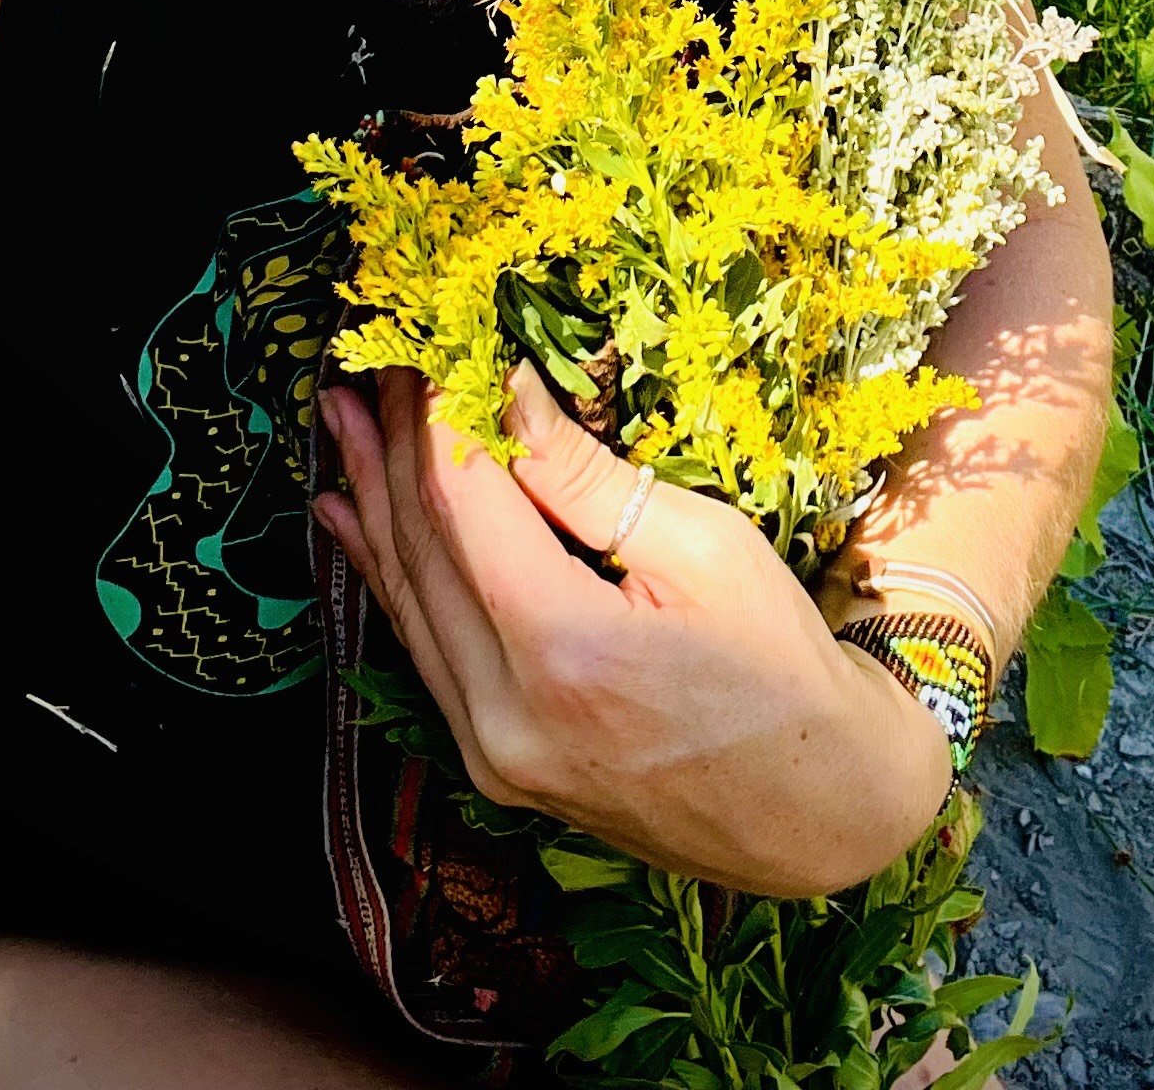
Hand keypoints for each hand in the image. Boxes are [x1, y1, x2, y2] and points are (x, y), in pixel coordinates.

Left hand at [313, 365, 951, 896]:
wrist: (815, 807)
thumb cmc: (779, 666)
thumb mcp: (703, 548)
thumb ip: (588, 480)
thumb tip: (507, 395)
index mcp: (561, 652)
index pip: (467, 505)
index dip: (441, 418)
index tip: (427, 347)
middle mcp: (504, 715)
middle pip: (424, 553)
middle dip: (393, 450)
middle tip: (370, 369)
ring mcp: (492, 754)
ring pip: (410, 605)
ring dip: (373, 506)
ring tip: (338, 426)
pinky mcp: (496, 768)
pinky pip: (426, 654)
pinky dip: (391, 580)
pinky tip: (350, 527)